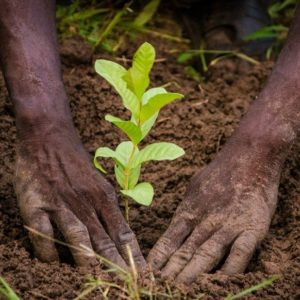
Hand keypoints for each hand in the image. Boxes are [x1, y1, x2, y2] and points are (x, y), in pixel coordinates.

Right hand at [14, 125, 144, 267]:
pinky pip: (43, 233)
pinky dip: (48, 251)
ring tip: (98, 281)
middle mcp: (86, 202)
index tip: (143, 274)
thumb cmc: (77, 164)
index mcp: (104, 197)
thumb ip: (108, 209)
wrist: (50, 138)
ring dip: (88, 261)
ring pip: (78, 236)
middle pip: (104, 239)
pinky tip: (53, 263)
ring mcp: (61, 203)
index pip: (123, 232)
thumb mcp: (100, 184)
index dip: (134, 256)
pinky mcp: (36, 203)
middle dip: (117, 265)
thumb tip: (118, 237)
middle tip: (128, 285)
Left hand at [148, 137, 281, 282]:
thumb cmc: (219, 173)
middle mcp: (206, 220)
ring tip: (179, 290)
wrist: (249, 157)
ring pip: (206, 254)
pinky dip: (230, 269)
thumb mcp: (194, 189)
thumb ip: (186, 210)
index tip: (148, 273)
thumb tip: (177, 228)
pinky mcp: (251, 227)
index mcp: (189, 211)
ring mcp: (228, 224)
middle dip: (171, 272)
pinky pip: (240, 252)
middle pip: (185, 251)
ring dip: (192, 274)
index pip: (169, 240)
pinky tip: (220, 282)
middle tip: (158, 287)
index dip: (159, 258)